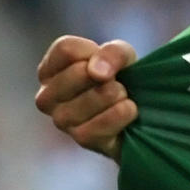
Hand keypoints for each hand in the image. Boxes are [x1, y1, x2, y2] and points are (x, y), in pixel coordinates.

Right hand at [35, 35, 138, 161]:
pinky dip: (120, 115)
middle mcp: (47, 96)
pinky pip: (98, 126)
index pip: (65, 49)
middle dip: (106, 76)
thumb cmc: (122, 76)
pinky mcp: (81, 139)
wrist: (142, 111)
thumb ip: (112, 53)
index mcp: (50, 69)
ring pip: (88, 100)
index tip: (106, 61)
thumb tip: (96, 72)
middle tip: (117, 82)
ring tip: (123, 96)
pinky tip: (128, 110)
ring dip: (115, 95)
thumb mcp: (122, 55)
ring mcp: (61, 120)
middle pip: (77, 74)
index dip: (94, 51)